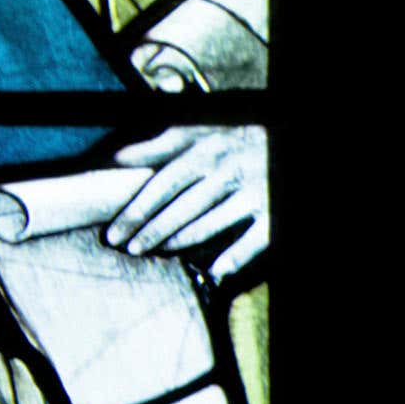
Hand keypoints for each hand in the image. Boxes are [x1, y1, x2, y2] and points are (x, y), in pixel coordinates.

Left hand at [104, 121, 269, 276]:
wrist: (290, 140)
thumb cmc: (240, 137)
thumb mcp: (204, 132)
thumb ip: (163, 143)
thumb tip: (119, 157)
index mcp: (208, 150)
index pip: (163, 185)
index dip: (137, 210)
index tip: (115, 231)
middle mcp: (228, 172)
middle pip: (181, 209)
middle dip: (152, 232)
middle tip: (130, 249)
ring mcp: (253, 193)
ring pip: (210, 225)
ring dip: (181, 242)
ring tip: (160, 251)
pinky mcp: (274, 213)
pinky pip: (252, 242)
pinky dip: (234, 259)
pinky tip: (215, 271)